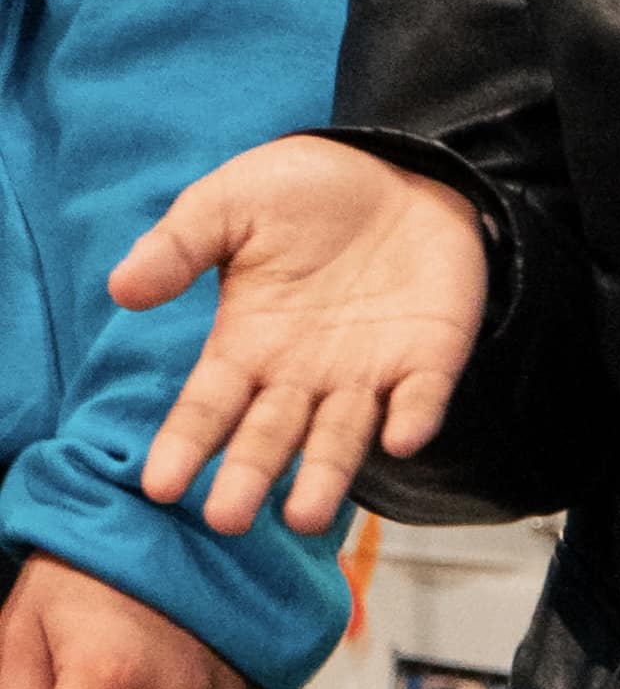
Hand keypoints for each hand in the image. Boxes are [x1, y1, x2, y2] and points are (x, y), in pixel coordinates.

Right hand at [111, 138, 491, 538]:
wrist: (394, 169)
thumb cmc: (300, 193)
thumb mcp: (228, 206)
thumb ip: (179, 246)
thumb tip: (121, 289)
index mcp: (246, 345)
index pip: (209, 405)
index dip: (186, 444)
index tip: (161, 486)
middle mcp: (301, 374)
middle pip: (270, 436)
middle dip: (250, 476)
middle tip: (228, 519)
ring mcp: (366, 372)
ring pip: (341, 436)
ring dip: (327, 474)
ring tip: (306, 517)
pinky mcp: (428, 357)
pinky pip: (421, 397)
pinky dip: (413, 417)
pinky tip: (402, 439)